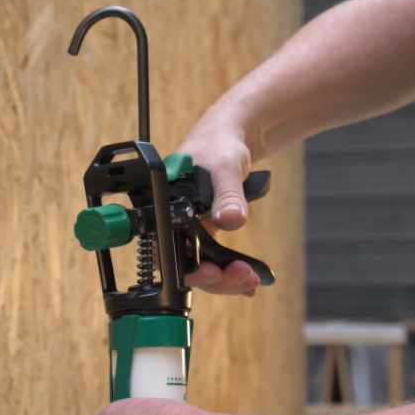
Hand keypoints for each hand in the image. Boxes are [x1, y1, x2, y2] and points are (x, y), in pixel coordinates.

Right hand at [177, 105, 260, 296]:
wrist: (231, 135)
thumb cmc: (218, 142)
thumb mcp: (223, 166)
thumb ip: (226, 194)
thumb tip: (231, 220)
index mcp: (164, 205)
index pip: (166, 250)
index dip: (188, 269)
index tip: (213, 273)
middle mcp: (173, 220)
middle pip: (185, 264)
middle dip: (214, 278)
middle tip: (242, 279)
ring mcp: (190, 226)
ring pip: (201, 264)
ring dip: (225, 277)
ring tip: (250, 279)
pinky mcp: (206, 227)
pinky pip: (214, 256)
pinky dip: (230, 269)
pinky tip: (248, 278)